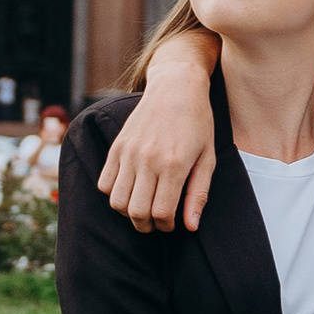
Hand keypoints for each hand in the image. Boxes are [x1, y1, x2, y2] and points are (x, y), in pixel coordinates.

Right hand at [99, 50, 218, 232]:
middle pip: (136, 212)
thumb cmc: (198, 124)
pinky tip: (131, 189)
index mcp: (174, 165)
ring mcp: (128, 153)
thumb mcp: (208, 159)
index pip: (160, 213)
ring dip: (128, 213)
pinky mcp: (116, 147)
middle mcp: (147, 160)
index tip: (171, 224)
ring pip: (116, 202)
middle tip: (156, 222)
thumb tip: (190, 226)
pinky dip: (114, 194)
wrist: (176, 87)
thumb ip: (198, 194)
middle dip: (146, 226)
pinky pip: (104, 184)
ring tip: (142, 207)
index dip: (166, 226)